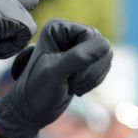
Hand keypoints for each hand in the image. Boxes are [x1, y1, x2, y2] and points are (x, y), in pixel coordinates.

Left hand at [0, 18, 112, 137]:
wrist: (32, 109)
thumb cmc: (37, 89)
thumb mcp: (55, 72)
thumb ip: (78, 57)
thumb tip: (105, 44)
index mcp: (57, 28)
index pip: (91, 35)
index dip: (87, 58)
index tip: (70, 75)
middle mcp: (68, 33)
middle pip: (102, 46)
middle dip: (91, 70)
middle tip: (72, 83)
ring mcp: (77, 46)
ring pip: (106, 56)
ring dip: (93, 77)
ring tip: (73, 86)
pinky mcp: (84, 60)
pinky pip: (104, 65)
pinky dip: (95, 80)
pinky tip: (76, 87)